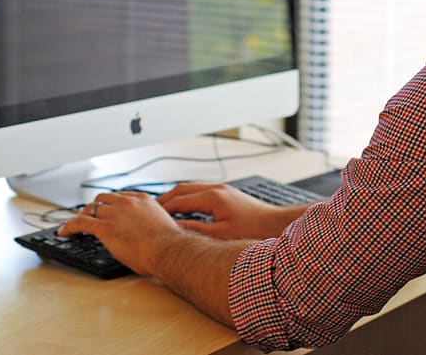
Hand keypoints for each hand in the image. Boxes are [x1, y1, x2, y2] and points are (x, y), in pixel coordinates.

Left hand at [58, 191, 180, 275]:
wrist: (168, 250)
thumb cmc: (169, 243)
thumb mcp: (164, 224)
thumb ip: (154, 222)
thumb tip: (153, 231)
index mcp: (142, 200)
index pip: (120, 196)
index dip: (111, 204)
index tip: (107, 209)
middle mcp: (127, 203)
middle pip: (102, 199)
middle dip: (95, 207)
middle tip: (90, 216)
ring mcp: (115, 213)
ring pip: (90, 209)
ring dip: (82, 216)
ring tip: (76, 224)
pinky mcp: (105, 227)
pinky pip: (80, 222)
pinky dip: (69, 226)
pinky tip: (64, 232)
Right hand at [157, 183, 307, 239]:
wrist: (277, 225)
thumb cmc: (253, 231)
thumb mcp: (219, 235)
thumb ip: (194, 230)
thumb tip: (174, 228)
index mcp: (212, 197)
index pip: (178, 199)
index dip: (161, 209)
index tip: (148, 217)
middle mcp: (217, 189)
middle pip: (182, 189)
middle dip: (165, 200)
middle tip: (151, 212)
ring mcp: (223, 191)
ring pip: (191, 189)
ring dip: (177, 199)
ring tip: (164, 212)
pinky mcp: (228, 196)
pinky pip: (201, 193)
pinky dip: (189, 200)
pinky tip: (186, 212)